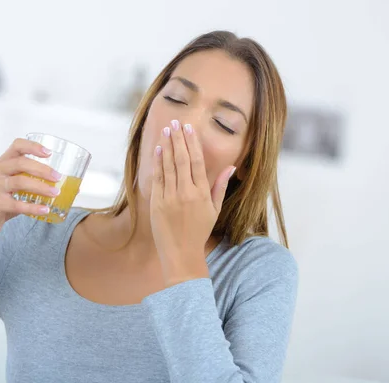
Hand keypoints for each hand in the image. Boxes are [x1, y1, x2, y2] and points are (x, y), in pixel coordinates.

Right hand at [0, 138, 62, 237]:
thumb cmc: (0, 200)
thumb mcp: (12, 185)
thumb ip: (30, 181)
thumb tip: (61, 184)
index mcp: (2, 163)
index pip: (17, 146)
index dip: (33, 146)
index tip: (49, 153)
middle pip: (21, 163)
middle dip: (42, 169)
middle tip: (57, 177)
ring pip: (20, 182)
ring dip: (41, 187)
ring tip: (55, 192)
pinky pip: (17, 204)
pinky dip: (33, 207)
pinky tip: (44, 209)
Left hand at [150, 120, 235, 286]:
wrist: (181, 253)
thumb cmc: (199, 231)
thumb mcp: (214, 210)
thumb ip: (220, 186)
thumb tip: (231, 167)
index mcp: (202, 194)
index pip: (198, 162)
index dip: (193, 143)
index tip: (190, 128)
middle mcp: (186, 193)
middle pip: (182, 160)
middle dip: (179, 139)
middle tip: (176, 122)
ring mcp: (170, 198)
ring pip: (169, 166)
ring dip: (168, 146)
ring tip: (166, 129)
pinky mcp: (157, 203)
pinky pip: (158, 179)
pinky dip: (158, 163)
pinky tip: (158, 150)